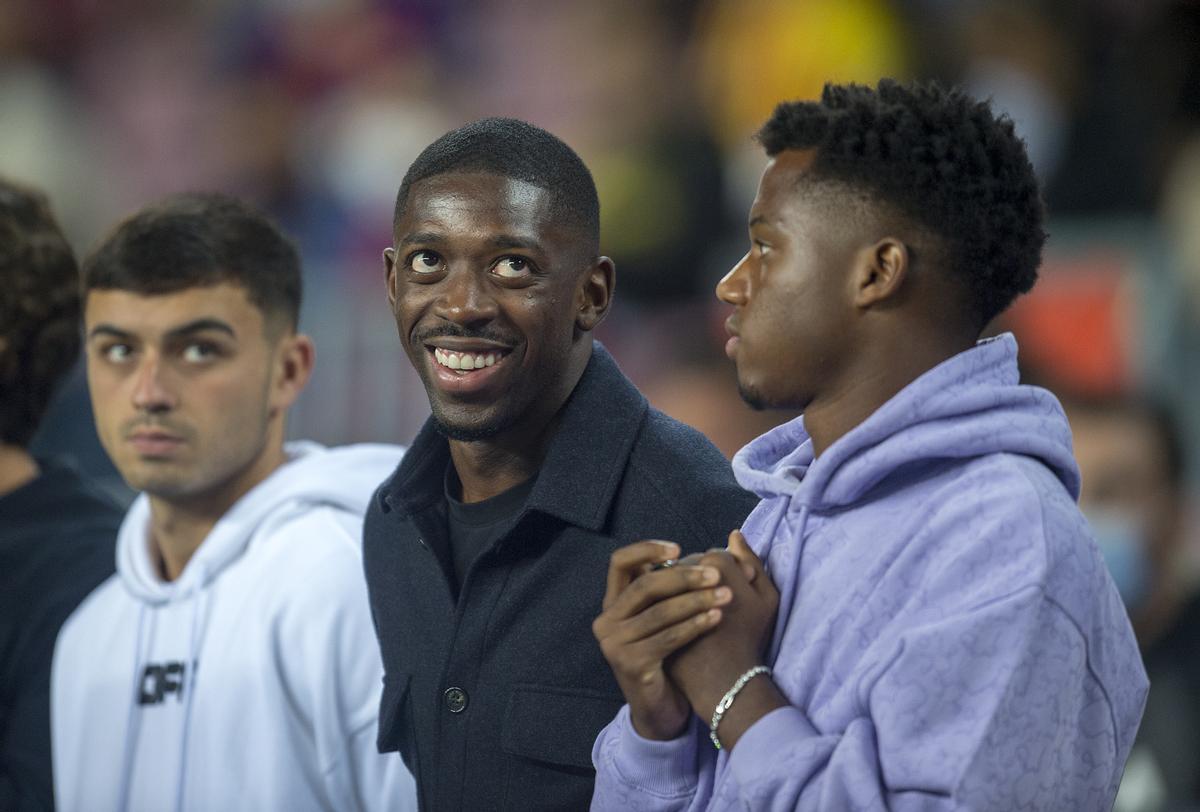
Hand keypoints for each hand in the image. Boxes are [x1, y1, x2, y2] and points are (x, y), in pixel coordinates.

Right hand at [593, 540, 733, 739]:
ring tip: (726, 595)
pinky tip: (717, 618)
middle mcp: (607, 621)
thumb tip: (702, 553)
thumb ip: (670, 588)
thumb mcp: (663, 617)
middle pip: (645, 585)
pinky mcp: (631, 664)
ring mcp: (615, 644)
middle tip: (716, 574)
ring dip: (697, 600)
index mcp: (612, 602)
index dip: (647, 549)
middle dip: (684, 576)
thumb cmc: (668, 656)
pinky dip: (695, 625)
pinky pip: (668, 638)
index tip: (679, 547)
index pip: (619, 562)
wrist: (661, 709)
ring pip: (660, 612)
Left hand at [667, 530, 784, 749]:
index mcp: (716, 563)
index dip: (722, 576)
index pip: (711, 557)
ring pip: (668, 583)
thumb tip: (734, 535)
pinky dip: (666, 609)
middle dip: (697, 583)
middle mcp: (686, 573)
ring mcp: (664, 594)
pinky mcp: (650, 615)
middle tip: (714, 610)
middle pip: (685, 568)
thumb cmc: (750, 637)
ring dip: (679, 595)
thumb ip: (751, 561)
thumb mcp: (766, 597)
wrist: (726, 680)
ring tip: (698, 619)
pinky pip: (655, 603)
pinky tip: (680, 624)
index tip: (730, 596)